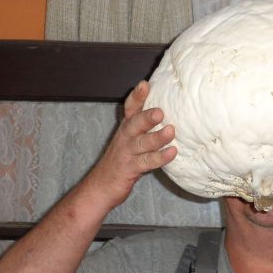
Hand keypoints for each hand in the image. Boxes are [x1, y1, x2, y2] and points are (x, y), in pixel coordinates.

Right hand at [86, 81, 176, 207]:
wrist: (100, 187)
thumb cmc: (121, 162)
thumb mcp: (131, 141)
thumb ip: (145, 128)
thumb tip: (170, 117)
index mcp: (126, 129)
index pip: (130, 109)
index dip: (137, 97)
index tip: (144, 85)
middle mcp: (124, 138)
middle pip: (134, 124)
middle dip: (146, 116)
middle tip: (160, 111)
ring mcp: (126, 153)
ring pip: (141, 143)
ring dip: (156, 138)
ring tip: (171, 131)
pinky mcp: (130, 169)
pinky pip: (146, 162)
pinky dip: (159, 157)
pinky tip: (172, 153)